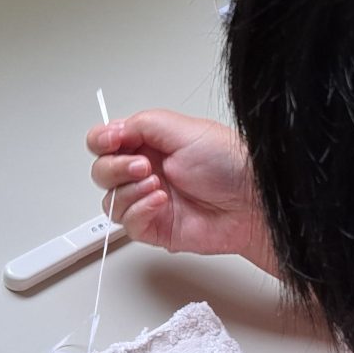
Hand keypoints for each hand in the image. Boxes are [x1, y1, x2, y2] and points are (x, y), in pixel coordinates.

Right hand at [87, 110, 276, 274]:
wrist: (252, 202)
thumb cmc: (230, 163)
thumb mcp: (182, 128)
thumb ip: (140, 124)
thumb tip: (110, 130)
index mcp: (151, 143)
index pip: (106, 142)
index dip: (101, 141)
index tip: (112, 141)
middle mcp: (147, 171)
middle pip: (102, 172)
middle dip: (115, 168)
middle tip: (142, 166)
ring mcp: (150, 201)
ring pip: (111, 201)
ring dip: (128, 191)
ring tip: (156, 184)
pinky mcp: (156, 228)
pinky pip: (128, 225)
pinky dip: (139, 211)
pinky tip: (160, 202)